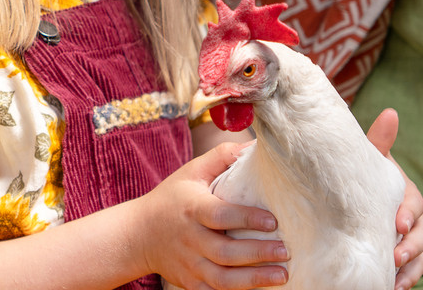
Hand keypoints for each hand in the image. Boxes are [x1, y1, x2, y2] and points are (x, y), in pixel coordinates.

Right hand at [137, 142, 288, 288]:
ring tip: (282, 274)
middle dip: (257, 253)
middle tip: (285, 251)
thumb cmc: (171, 199)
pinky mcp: (190, 282)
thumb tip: (254, 146)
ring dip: (254, 279)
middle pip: (225, 252)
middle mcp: (189, 239)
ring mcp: (189, 263)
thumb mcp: (191, 173)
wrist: (137, 234)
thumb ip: (221, 158)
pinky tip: (259, 287)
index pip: (220, 216)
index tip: (273, 221)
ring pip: (223, 278)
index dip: (247, 219)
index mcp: (191, 208)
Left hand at [366, 108, 422, 289]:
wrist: (343, 199)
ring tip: (393, 276)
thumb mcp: (366, 162)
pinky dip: (404, 279)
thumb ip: (377, 143)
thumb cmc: (358, 178)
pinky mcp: (398, 256)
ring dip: (408, 267)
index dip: (408, 214)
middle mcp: (409, 217)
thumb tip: (391, 113)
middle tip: (394, 256)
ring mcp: (406, 238)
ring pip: (417, 255)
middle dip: (410, 245)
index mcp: (403, 193)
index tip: (397, 223)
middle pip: (421, 234)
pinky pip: (408, 271)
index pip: (414, 204)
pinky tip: (393, 286)